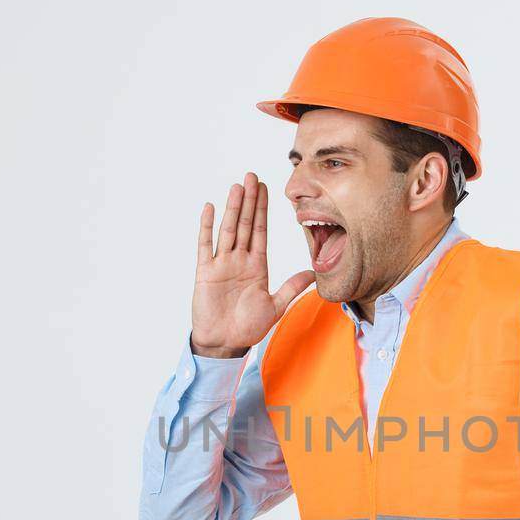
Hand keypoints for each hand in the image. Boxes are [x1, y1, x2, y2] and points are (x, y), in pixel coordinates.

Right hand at [189, 172, 315, 358]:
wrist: (225, 343)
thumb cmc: (248, 328)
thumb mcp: (276, 306)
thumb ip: (292, 287)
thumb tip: (313, 272)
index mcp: (257, 266)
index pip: (261, 231)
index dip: (263, 210)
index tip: (265, 189)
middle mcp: (239, 260)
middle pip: (246, 224)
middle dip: (250, 201)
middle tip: (252, 176)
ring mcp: (222, 264)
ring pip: (229, 229)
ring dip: (233, 208)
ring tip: (237, 186)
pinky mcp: (205, 272)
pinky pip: (205, 245)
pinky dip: (206, 226)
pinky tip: (210, 208)